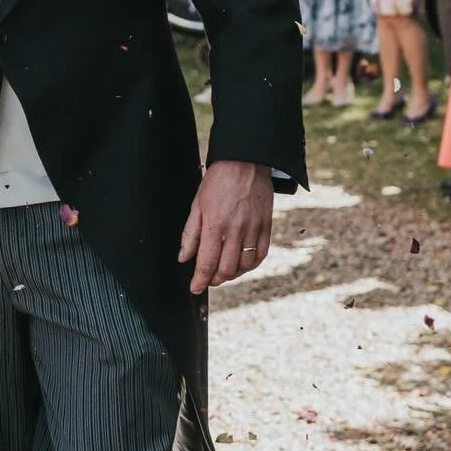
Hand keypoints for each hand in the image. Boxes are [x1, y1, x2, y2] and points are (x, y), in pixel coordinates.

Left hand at [178, 159, 273, 294]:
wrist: (245, 162)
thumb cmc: (218, 181)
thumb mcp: (197, 205)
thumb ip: (190, 234)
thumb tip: (183, 258)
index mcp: (215, 225)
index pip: (206, 262)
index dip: (200, 280)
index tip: (195, 288)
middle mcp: (236, 230)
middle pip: (227, 269)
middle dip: (215, 279)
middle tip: (208, 279)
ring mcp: (253, 229)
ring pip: (245, 265)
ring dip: (233, 274)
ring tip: (223, 272)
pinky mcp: (266, 226)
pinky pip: (261, 254)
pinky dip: (251, 264)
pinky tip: (242, 264)